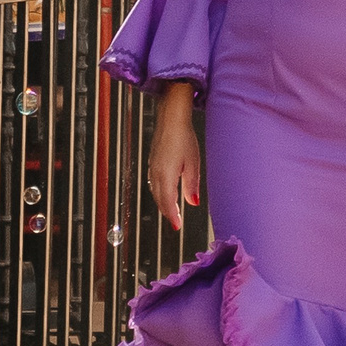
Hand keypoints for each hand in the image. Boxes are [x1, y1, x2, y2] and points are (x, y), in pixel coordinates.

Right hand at [148, 87, 201, 217]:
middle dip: (167, 212)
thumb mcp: (192, 164)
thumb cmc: (184, 138)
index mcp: (166, 176)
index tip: (177, 227)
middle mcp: (156, 174)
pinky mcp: (152, 161)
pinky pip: (154, 182)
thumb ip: (191, 185)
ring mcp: (152, 167)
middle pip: (160, 199)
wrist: (170, 119)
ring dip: (163, 202)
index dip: (172, 216)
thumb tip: (192, 202)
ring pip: (155, 191)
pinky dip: (159, 192)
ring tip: (172, 210)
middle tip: (175, 222)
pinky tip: (165, 192)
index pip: (168, 202)